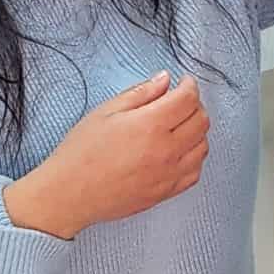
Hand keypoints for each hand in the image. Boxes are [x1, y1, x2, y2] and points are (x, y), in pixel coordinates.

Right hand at [3, 72, 209, 239]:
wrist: (70, 193)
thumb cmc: (81, 152)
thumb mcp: (105, 111)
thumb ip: (140, 93)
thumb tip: (163, 80)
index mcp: (150, 125)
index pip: (188, 99)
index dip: (190, 85)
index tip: (184, 81)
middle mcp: (166, 150)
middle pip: (202, 121)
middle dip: (195, 104)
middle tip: (180, 100)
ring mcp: (169, 174)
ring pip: (203, 146)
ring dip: (197, 130)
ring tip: (179, 125)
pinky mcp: (166, 192)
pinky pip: (195, 172)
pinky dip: (194, 157)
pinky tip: (179, 150)